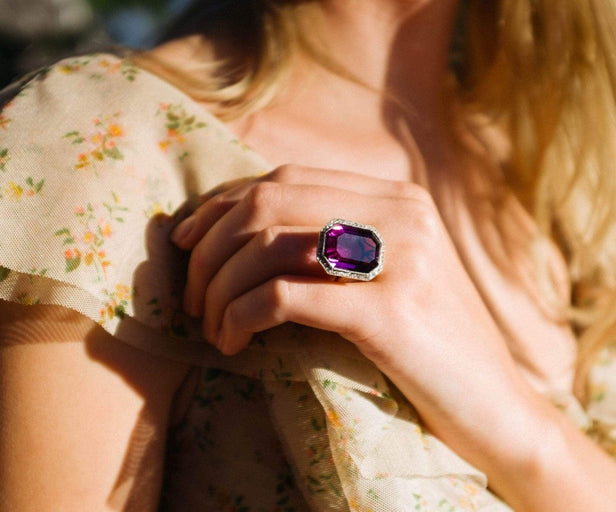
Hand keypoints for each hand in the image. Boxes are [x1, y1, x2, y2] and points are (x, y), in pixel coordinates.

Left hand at [170, 164, 546, 472]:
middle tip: (193, 299)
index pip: (282, 178)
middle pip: (266, 202)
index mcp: (396, 196)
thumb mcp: (388, 275)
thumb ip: (334, 240)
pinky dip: (241, 316)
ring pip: (267, 245)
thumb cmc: (429, 345)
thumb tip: (239, 234)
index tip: (186, 244)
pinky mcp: (391, 312)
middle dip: (210, 250)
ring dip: (219, 289)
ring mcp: (400, 257)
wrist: (497, 408)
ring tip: (210, 327)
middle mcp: (400, 212)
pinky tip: (234, 343)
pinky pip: (284, 296)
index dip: (220, 206)